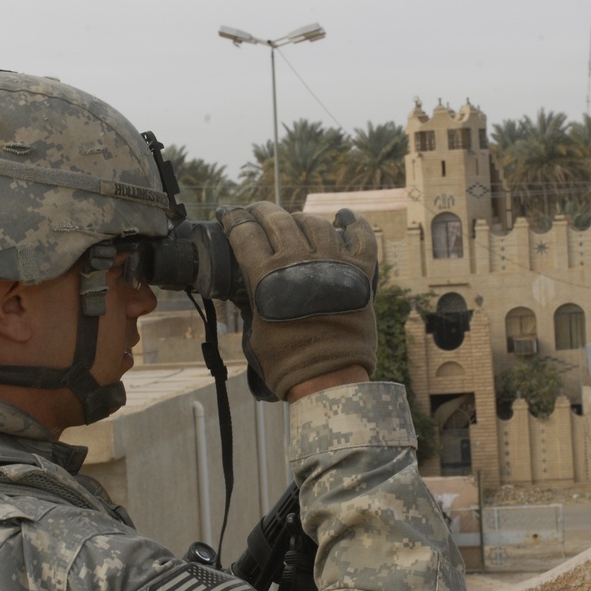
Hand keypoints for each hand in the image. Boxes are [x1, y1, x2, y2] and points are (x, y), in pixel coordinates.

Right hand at [216, 202, 377, 400]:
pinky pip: (361, 236)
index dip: (234, 219)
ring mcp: (333, 264)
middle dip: (261, 211)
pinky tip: (344, 217)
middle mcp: (299, 263)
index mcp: (267, 277)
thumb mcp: (254, 330)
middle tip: (255, 212)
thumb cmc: (287, 363)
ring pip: (314, 222)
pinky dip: (353, 223)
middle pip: (276, 220)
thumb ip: (252, 302)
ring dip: (299, 219)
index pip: (245, 233)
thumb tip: (249, 288)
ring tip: (293, 222)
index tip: (230, 215)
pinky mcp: (360, 272)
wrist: (329, 379)